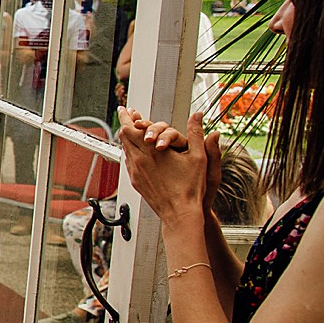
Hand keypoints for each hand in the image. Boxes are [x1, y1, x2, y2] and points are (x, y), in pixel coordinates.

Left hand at [118, 108, 205, 224]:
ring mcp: (135, 171)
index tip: (127, 109)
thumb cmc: (191, 187)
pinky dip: (129, 151)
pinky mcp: (135, 181)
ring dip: (127, 137)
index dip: (127, 116)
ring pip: (124, 149)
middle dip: (125, 123)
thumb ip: (197, 134)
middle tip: (128, 115)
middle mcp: (139, 160)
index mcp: (152, 151)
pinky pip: (128, 162)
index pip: (131, 127)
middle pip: (123, 136)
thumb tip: (198, 115)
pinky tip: (135, 150)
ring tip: (132, 130)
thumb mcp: (199, 158)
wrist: (179, 213)